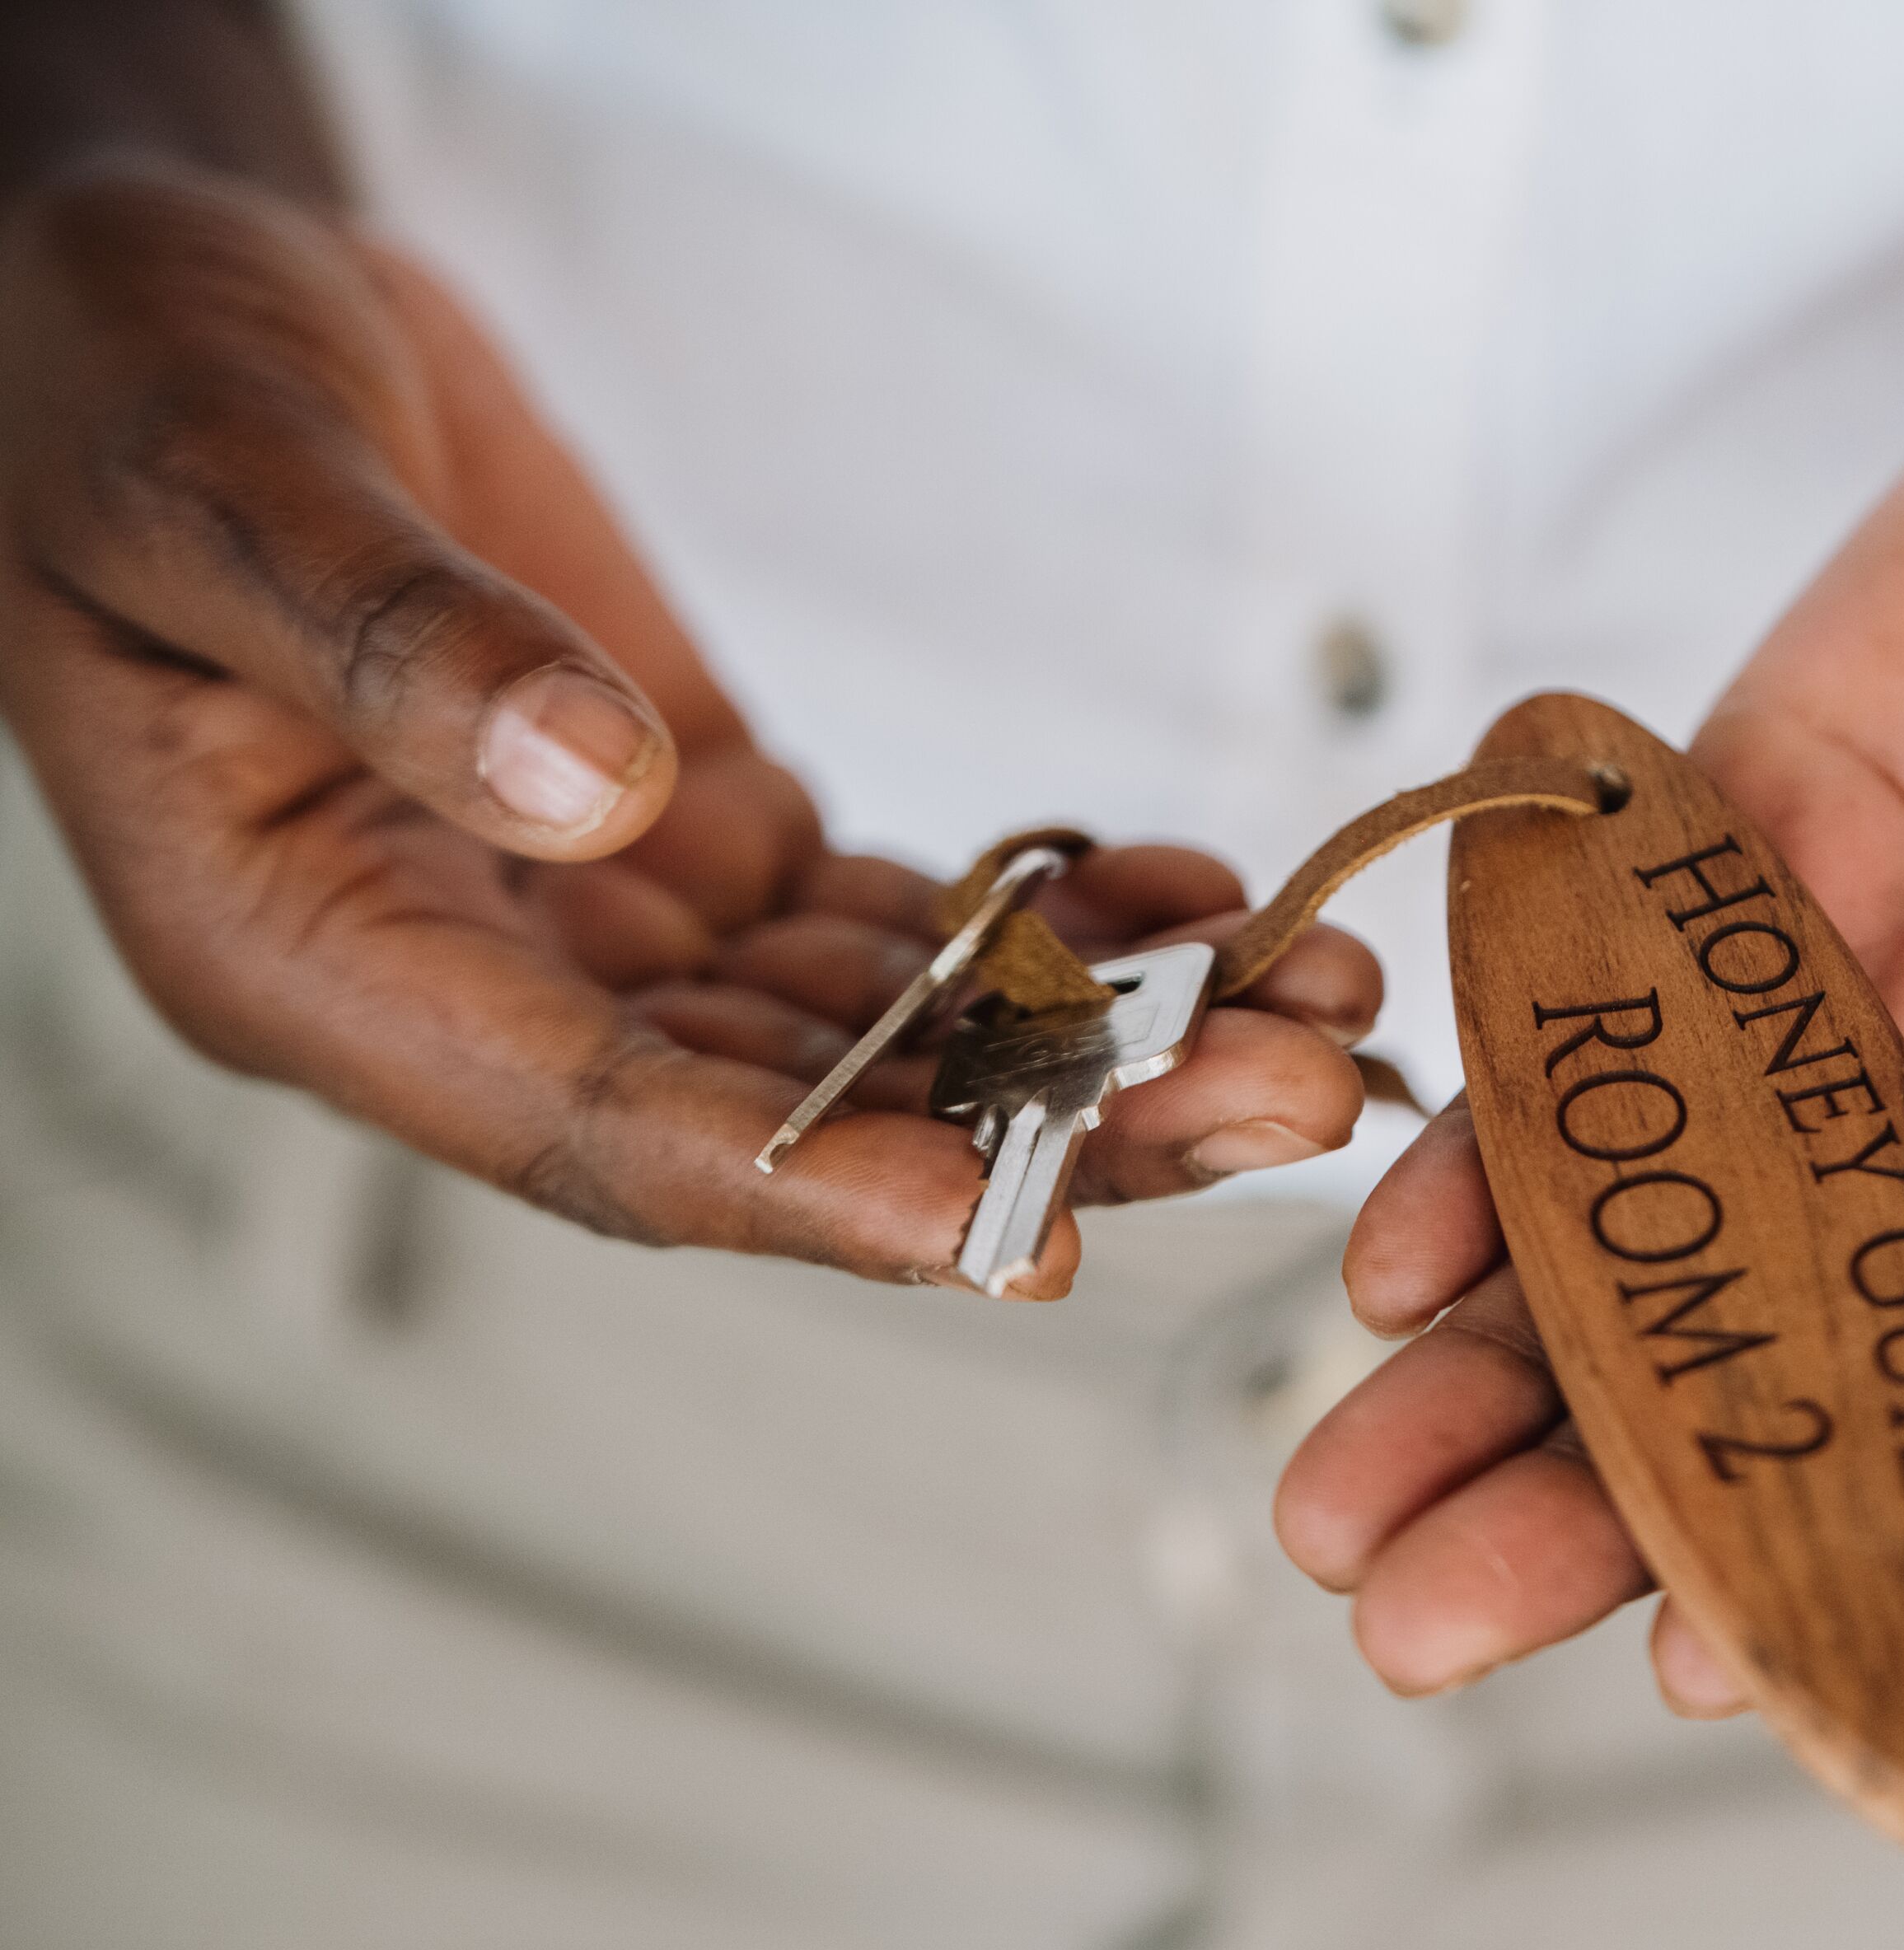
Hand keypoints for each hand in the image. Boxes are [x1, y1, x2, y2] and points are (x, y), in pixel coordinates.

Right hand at [0, 166, 1374, 1292]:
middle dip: (1053, 1121)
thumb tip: (593, 786)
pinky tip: (1196, 900)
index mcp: (319, 958)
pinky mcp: (697, 829)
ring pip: (883, 1030)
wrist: (171, 301)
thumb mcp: (210, 482)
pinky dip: (1050, 917)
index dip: (810, 1184)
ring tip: (1311, 1011)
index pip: (595, 1129)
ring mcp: (605, 916)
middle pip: (801, 1113)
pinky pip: (899, 916)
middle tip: (1286, 1101)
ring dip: (1104, 1032)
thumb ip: (387, 641)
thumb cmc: (115, 386)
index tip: (1011, 1221)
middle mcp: (483, 977)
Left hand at [1275, 256, 1903, 1705]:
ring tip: (1340, 1493)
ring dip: (1511, 1339)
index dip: (1895, 1504)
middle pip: (1813, 1326)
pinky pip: (1631, 992)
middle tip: (1420, 1614)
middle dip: (1619, 1474)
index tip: (1726, 1652)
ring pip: (1681, 1196)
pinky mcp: (1786, 814)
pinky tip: (1390, 1220)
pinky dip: (1521, 1104)